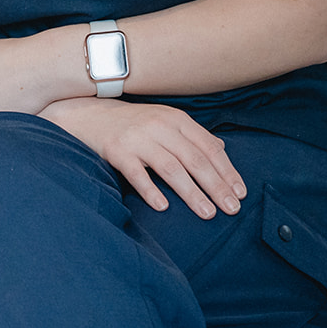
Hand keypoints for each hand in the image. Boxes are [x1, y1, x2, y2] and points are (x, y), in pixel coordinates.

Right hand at [41, 97, 245, 219]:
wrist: (86, 113)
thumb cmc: (131, 123)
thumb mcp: (164, 120)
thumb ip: (191, 135)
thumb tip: (221, 149)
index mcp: (176, 119)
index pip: (209, 147)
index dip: (227, 171)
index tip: (240, 193)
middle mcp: (159, 127)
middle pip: (195, 159)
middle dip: (216, 186)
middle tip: (231, 209)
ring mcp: (137, 138)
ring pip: (171, 168)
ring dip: (192, 192)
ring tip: (207, 213)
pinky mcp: (117, 151)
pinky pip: (137, 173)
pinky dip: (151, 190)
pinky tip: (163, 207)